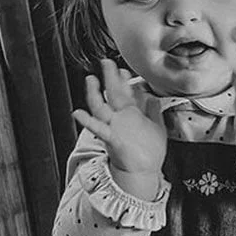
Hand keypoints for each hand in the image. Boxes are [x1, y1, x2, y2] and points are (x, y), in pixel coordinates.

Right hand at [73, 60, 166, 194]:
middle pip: (113, 94)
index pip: (126, 92)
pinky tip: (78, 113)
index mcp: (132, 115)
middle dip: (110, 77)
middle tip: (106, 63)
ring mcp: (114, 128)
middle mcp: (121, 119)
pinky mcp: (112, 139)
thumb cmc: (148, 152)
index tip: (124, 68)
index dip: (125, 80)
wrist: (142, 173)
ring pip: (101, 107)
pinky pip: (98, 128)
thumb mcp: (156, 126)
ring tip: (90, 80)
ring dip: (95, 94)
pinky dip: (88, 121)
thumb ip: (153, 110)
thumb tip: (152, 96)